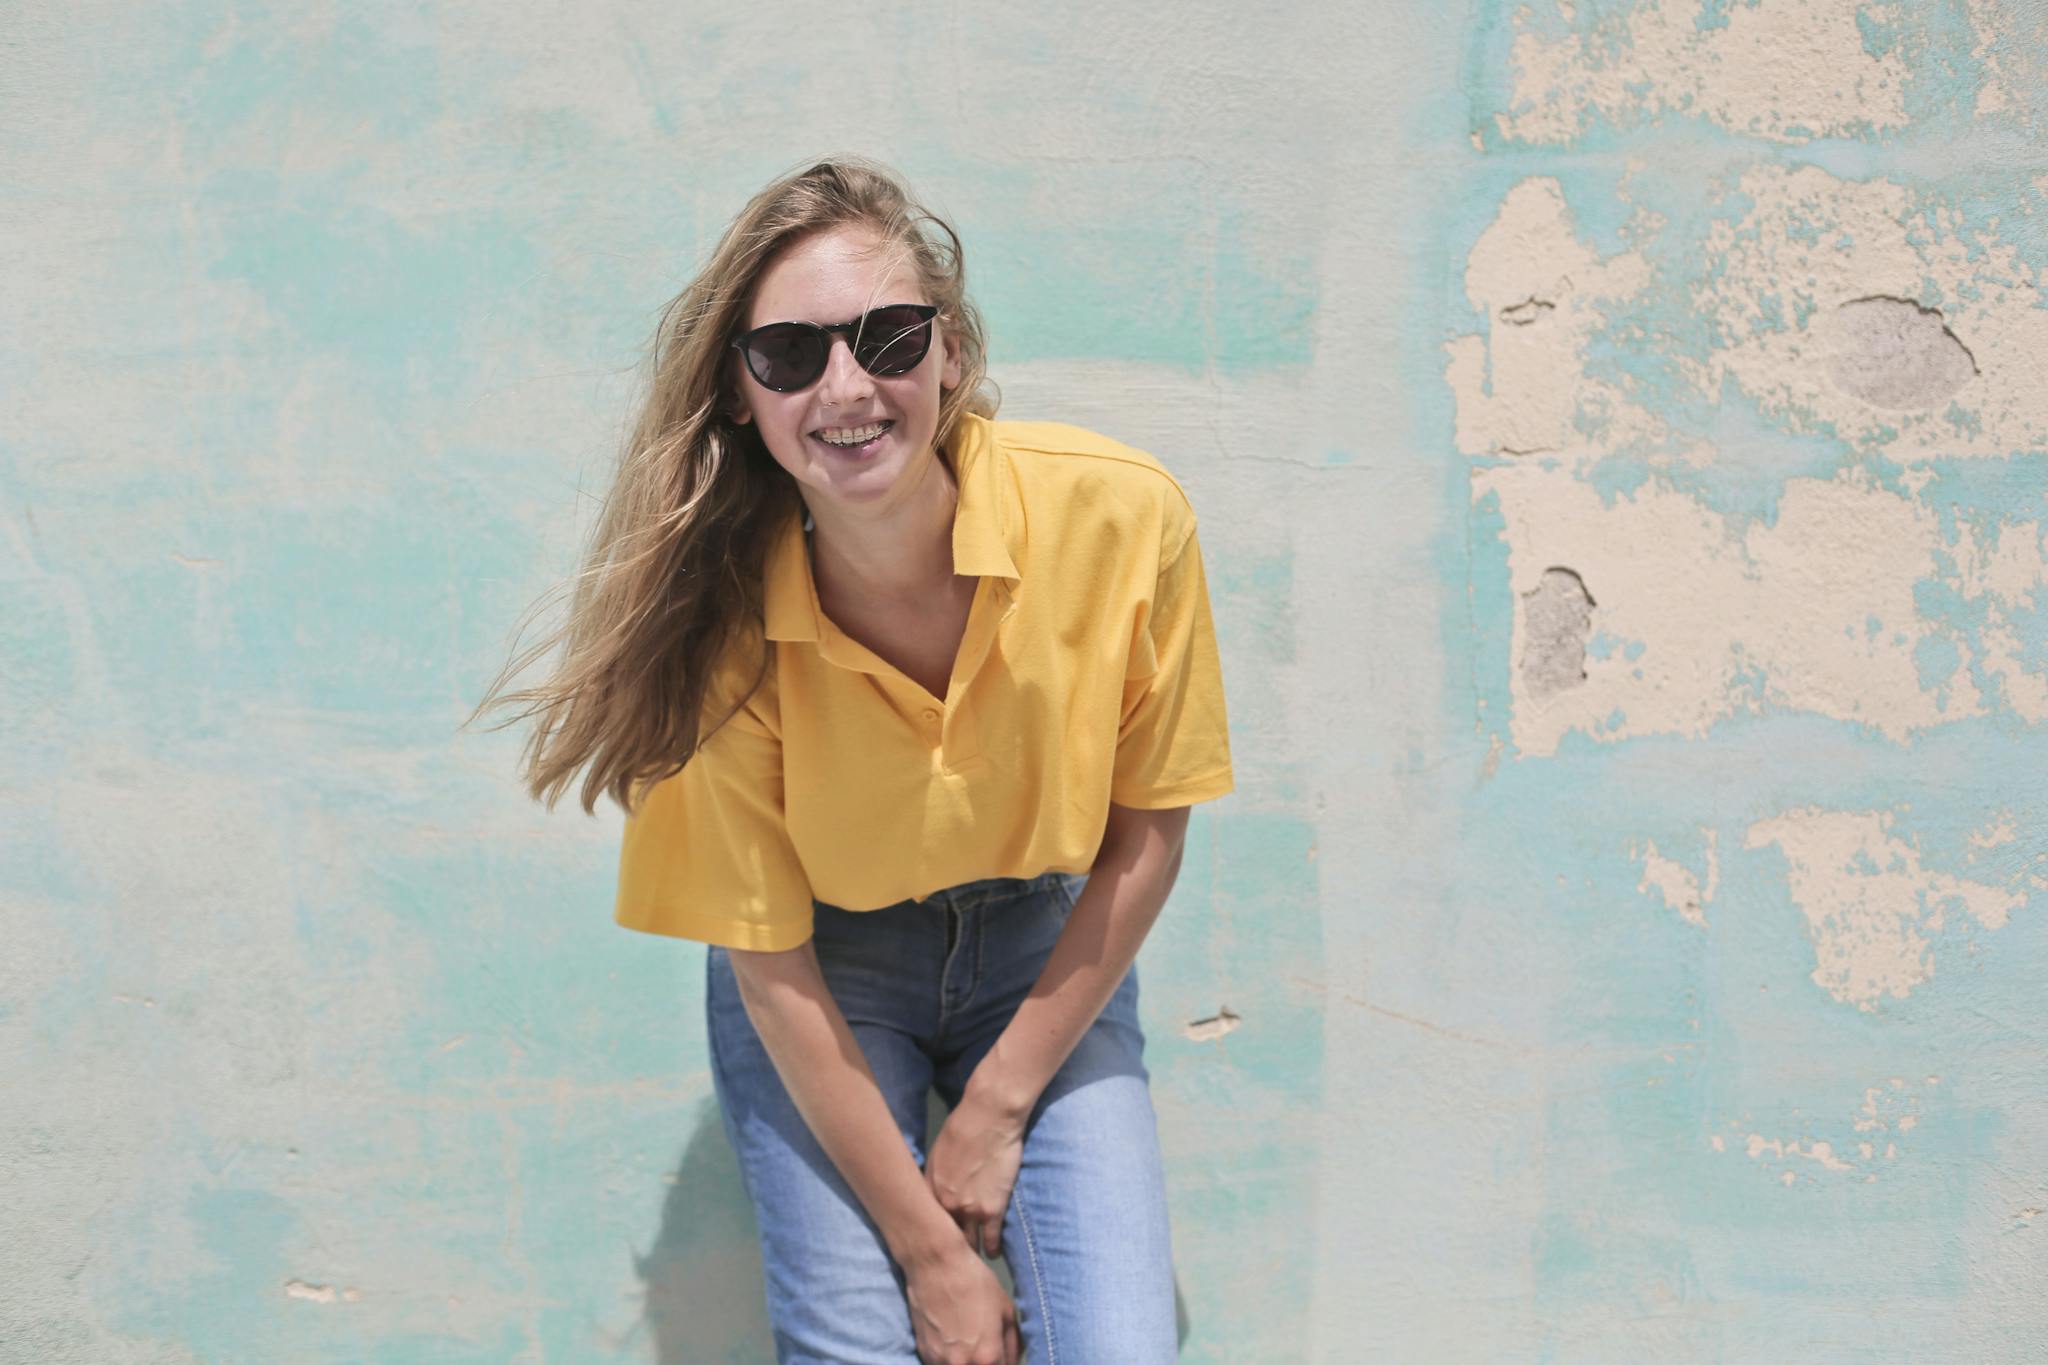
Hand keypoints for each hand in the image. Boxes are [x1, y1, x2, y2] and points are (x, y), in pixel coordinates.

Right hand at [902, 1239, 1021, 1364]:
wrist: (935, 1265)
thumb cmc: (974, 1282)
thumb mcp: (1006, 1310)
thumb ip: (1013, 1343)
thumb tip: (1013, 1361)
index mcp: (988, 1357)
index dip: (1006, 1364)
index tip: (1003, 1357)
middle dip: (987, 1363)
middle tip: (988, 1350)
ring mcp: (939, 1361)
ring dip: (968, 1363)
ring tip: (969, 1342)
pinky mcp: (923, 1352)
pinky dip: (949, 1359)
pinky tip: (953, 1340)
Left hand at [925, 1087, 1027, 1257]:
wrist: (989, 1117)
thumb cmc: (962, 1127)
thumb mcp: (937, 1153)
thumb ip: (934, 1177)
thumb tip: (932, 1191)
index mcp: (929, 1189)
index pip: (923, 1223)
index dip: (926, 1236)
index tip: (927, 1246)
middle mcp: (945, 1205)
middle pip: (942, 1238)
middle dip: (945, 1250)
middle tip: (946, 1262)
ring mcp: (969, 1210)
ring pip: (966, 1244)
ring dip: (968, 1254)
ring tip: (969, 1264)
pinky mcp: (993, 1210)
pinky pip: (991, 1240)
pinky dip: (992, 1250)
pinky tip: (992, 1256)